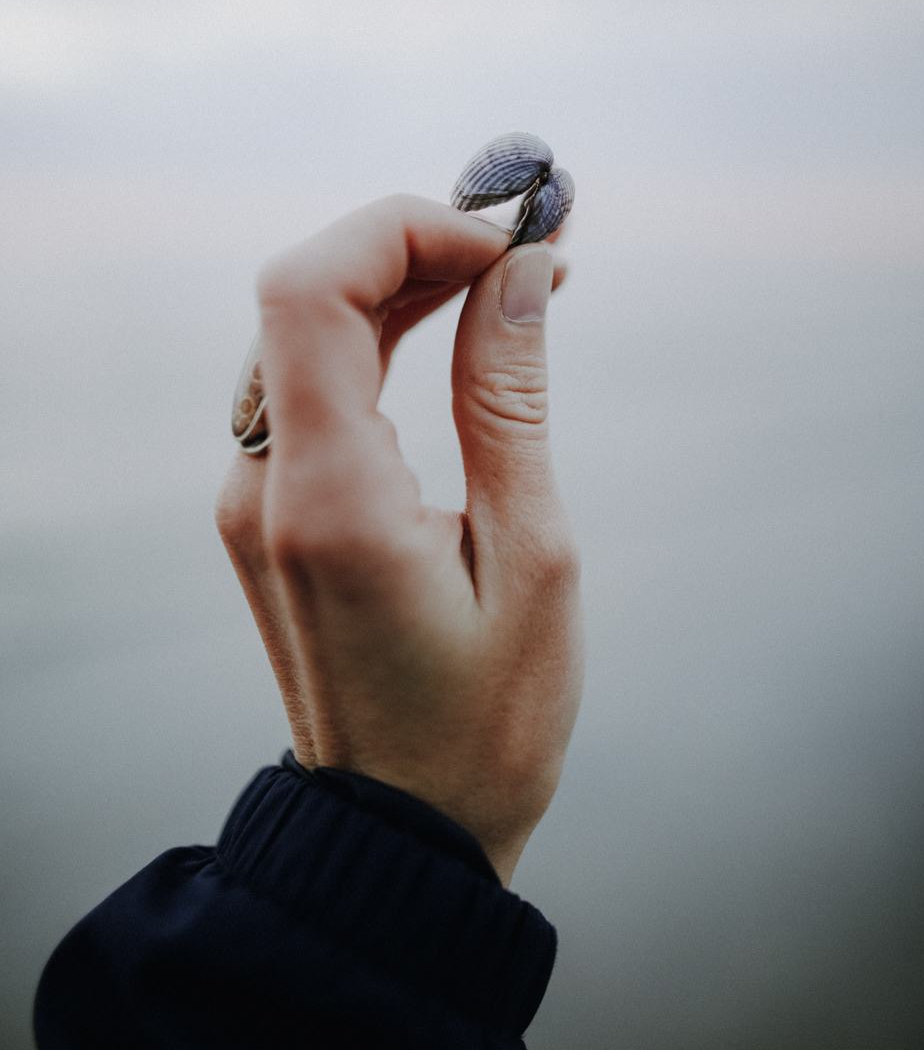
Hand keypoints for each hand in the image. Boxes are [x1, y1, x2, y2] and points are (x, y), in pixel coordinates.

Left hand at [215, 195, 582, 883]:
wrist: (402, 829)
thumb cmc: (485, 720)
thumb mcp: (532, 556)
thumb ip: (510, 399)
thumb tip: (523, 272)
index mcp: (326, 499)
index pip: (311, 290)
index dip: (405, 230)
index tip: (510, 244)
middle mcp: (262, 485)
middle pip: (308, 295)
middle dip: (420, 244)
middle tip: (534, 246)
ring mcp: (254, 496)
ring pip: (309, 330)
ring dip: (408, 282)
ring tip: (518, 278)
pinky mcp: (270, 507)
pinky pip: (313, 382)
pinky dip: (384, 335)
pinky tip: (461, 326)